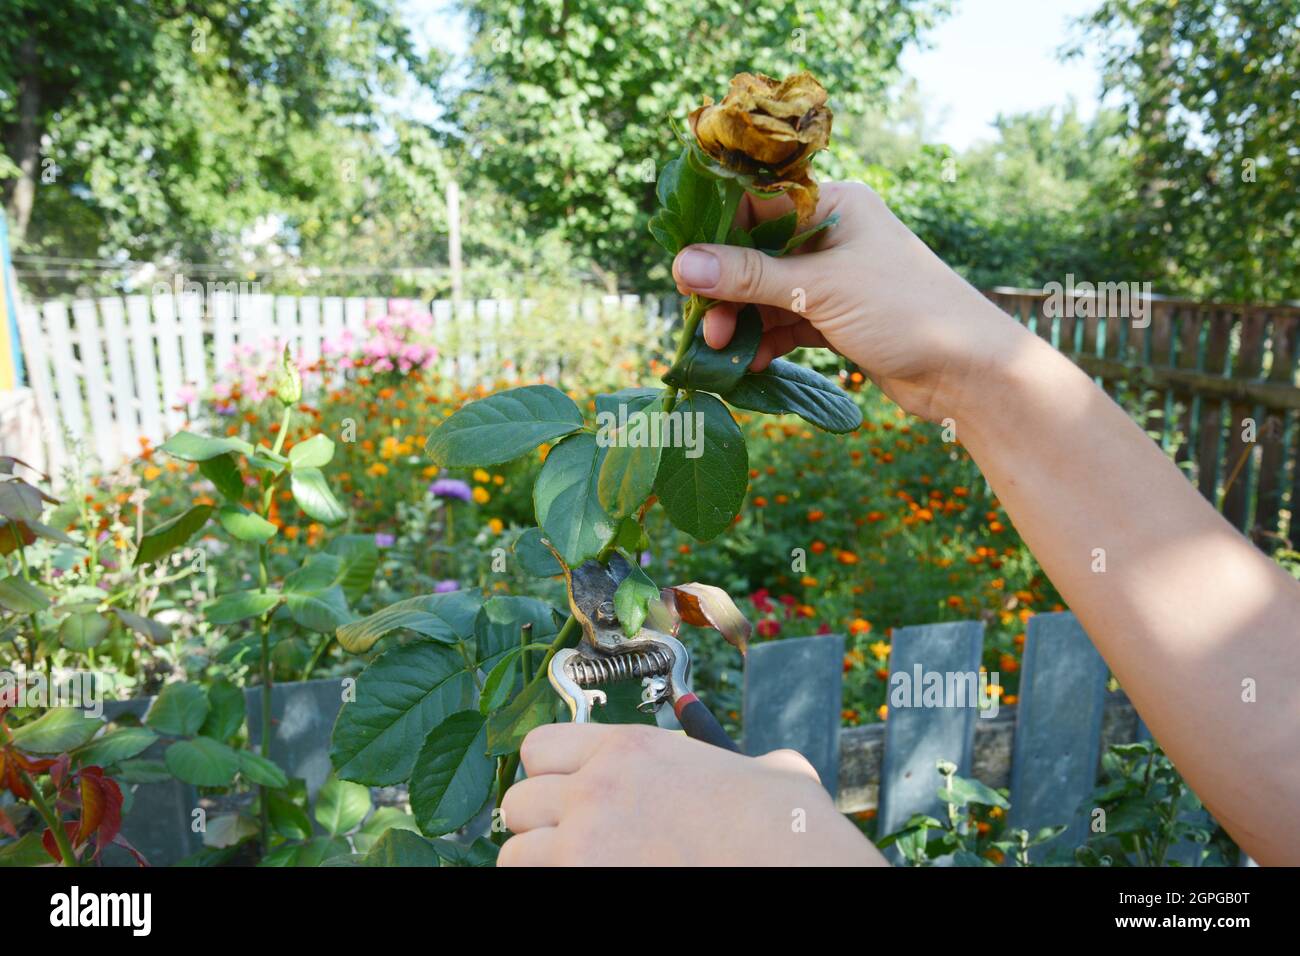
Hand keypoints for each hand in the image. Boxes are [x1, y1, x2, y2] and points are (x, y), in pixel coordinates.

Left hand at [497, 722, 884, 865]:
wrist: (793, 862)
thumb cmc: (785, 823)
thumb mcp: (761, 769)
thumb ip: (739, 764)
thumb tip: (771, 771)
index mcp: (629, 750)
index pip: (539, 747)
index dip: (549, 774)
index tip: (566, 793)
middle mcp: (595, 791)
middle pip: (516, 803)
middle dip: (540, 824)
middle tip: (573, 842)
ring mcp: (585, 846)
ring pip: (514, 855)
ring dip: (542, 864)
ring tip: (580, 869)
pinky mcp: (586, 888)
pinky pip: (539, 888)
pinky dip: (557, 888)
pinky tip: (598, 887)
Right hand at [671, 182, 1026, 422]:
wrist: (970, 370)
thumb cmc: (905, 311)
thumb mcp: (819, 289)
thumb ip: (749, 276)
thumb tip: (682, 264)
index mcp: (834, 204)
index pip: (756, 205)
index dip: (716, 235)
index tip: (683, 269)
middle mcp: (834, 234)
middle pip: (757, 254)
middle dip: (725, 290)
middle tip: (702, 325)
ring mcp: (837, 278)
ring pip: (769, 293)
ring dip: (743, 320)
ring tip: (721, 349)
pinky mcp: (840, 318)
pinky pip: (789, 322)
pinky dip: (768, 340)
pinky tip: (751, 362)